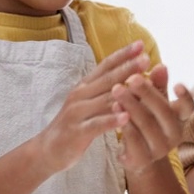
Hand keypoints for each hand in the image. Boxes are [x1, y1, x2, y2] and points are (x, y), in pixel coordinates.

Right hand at [34, 40, 149, 173]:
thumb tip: (131, 78)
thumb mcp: (89, 104)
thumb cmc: (75, 125)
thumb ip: (106, 92)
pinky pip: (97, 124)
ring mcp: (77, 112)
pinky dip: (111, 120)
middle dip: (128, 67)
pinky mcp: (77, 131)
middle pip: (107, 79)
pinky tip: (127, 117)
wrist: (47, 150)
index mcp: (84, 86)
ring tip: (143, 84)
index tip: (140, 44)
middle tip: (146, 58)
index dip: (122, 54)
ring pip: (104, 99)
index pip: (105, 66)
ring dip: (125, 91)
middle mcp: (80, 95)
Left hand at [112, 64, 193, 171]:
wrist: (136, 155)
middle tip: (132, 78)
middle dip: (147, 93)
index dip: (185, 97)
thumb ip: (157, 85)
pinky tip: (114, 109)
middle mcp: (175, 135)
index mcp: (180, 119)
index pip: (189, 107)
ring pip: (146, 125)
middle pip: (164, 112)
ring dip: (131, 105)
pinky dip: (124, 123)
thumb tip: (161, 66)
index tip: (177, 84)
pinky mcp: (142, 159)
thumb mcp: (153, 102)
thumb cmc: (147, 120)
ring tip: (117, 89)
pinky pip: (133, 140)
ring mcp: (159, 149)